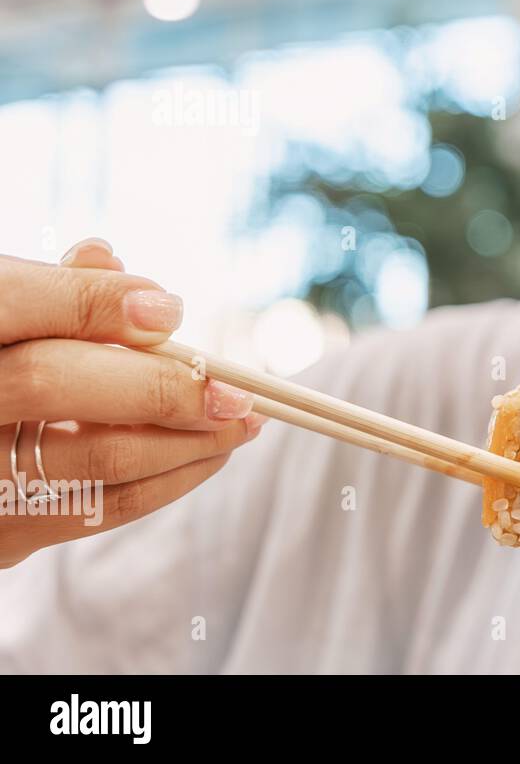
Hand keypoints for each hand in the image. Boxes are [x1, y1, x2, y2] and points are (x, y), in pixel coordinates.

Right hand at [0, 238, 263, 568]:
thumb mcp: (7, 315)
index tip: (171, 311)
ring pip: (92, 456)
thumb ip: (52, 290)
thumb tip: (111, 264)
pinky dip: (165, 480)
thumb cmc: (1, 362)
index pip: (10, 303)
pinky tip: (203, 454)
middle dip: (160, 382)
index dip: (93, 302)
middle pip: (50, 381)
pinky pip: (98, 509)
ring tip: (242, 422)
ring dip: (188, 441)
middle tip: (240, 390)